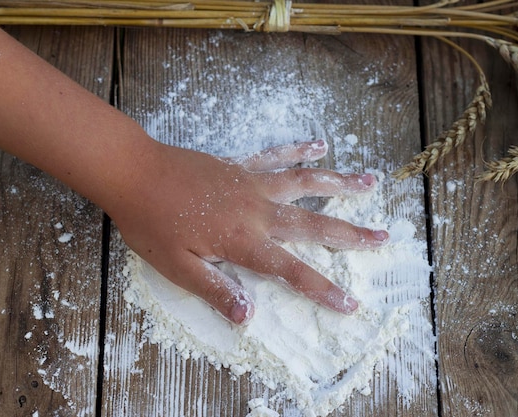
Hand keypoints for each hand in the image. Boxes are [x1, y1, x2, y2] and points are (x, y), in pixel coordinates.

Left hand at [110, 140, 388, 324]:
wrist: (133, 174)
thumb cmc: (151, 223)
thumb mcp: (178, 267)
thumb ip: (216, 289)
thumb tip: (249, 316)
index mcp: (243, 240)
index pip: (292, 270)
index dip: (322, 289)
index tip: (350, 303)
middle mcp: (257, 210)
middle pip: (314, 223)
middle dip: (351, 234)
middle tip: (383, 236)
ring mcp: (251, 183)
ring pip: (305, 182)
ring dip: (340, 183)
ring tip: (371, 181)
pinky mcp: (240, 165)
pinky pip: (276, 155)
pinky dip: (299, 149)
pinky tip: (320, 144)